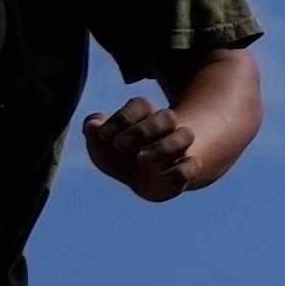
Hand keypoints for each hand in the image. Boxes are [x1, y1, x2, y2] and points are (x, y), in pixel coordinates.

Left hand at [83, 83, 221, 202]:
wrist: (146, 180)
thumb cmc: (120, 156)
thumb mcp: (101, 146)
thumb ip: (94, 134)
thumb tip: (92, 126)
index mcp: (144, 117)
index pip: (141, 105)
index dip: (122, 118)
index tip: (102, 135)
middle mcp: (166, 128)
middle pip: (166, 116)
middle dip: (142, 130)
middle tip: (119, 145)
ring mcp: (179, 148)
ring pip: (185, 136)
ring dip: (163, 147)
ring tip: (140, 160)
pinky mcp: (187, 170)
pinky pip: (193, 166)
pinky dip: (179, 171)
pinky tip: (161, 178)